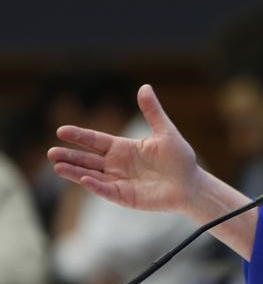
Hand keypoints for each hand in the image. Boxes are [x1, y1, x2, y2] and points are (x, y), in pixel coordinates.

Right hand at [48, 84, 200, 214]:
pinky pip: (107, 190)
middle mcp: (118, 164)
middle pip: (88, 159)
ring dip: (74, 171)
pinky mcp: (126, 196)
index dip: (79, 136)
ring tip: (56, 165)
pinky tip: (84, 178)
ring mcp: (120, 181)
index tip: (61, 130)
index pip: (96, 140)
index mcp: (124, 148)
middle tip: (51, 152)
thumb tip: (144, 87)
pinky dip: (95, 185)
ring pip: (91, 175)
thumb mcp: (165, 132)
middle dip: (70, 155)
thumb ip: (152, 112)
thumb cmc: (180, 159)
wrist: (191, 184)